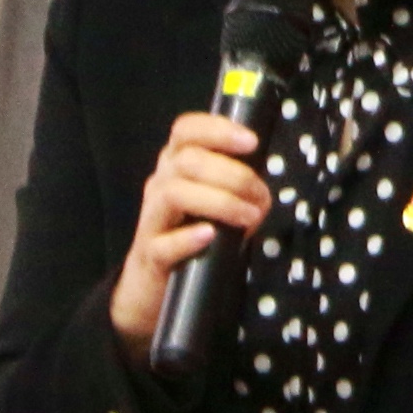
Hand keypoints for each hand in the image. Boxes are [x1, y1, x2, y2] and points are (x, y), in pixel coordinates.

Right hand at [105, 109, 272, 352]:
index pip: (186, 130)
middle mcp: (160, 186)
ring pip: (174, 193)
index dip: (217, 129)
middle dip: (232, 174)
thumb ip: (237, 191)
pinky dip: (188, 238)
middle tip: (258, 196)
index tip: (251, 142)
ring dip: (219, 202)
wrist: (153, 283)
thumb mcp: (216, 205)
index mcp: (175, 166)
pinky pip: (163, 244)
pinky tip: (209, 236)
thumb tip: (261, 194)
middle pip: (187, 161)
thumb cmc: (190, 234)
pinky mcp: (151, 255)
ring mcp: (152, 220)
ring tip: (248, 217)